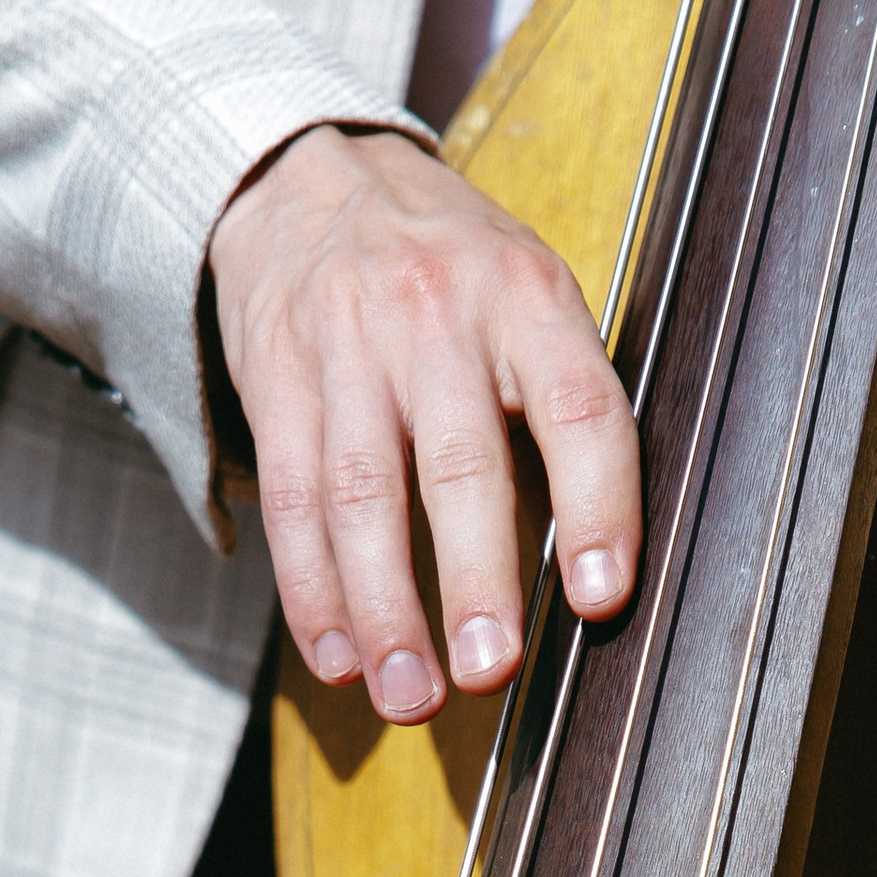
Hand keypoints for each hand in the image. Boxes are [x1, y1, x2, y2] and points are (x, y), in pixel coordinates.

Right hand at [206, 124, 640, 724]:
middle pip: (458, 464)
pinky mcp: (276, 381)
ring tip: (409, 697)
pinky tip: (338, 658)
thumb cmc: (445, 268)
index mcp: (525, 296)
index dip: (596, 505)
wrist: (304, 179)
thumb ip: (555, 400)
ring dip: (385, 611)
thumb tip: (596, 562)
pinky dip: (313, 592)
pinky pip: (294, 500)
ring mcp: (348, 347)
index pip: (576, 406)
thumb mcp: (522, 292)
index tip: (600, 598)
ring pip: (363, 496)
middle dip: (475, 580)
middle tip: (489, 673)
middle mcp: (437, 315)